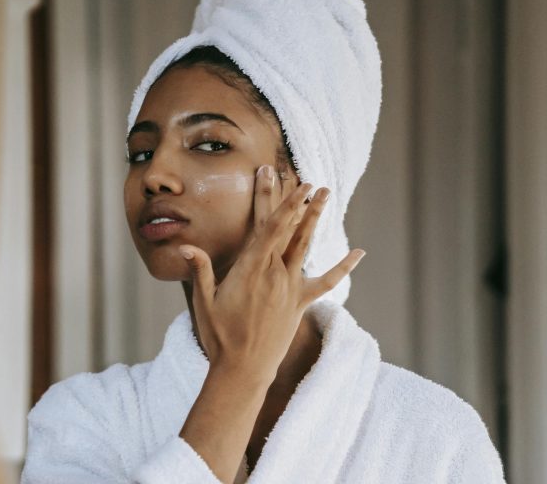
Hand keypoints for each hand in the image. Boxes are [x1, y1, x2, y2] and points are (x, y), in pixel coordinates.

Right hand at [177, 164, 364, 379]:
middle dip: (295, 201)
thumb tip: (186, 247)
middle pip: (286, 229)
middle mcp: (274, 273)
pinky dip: (344, 267)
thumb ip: (200, 271)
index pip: (268, 227)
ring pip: (305, 246)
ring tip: (326, 195)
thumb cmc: (220, 336)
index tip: (282, 179)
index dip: (277, 200)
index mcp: (250, 268)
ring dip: (315, 219)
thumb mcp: (204, 302)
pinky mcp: (301, 302)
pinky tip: (360, 252)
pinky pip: (327, 282)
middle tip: (306, 178)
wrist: (243, 369)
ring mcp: (290, 287)